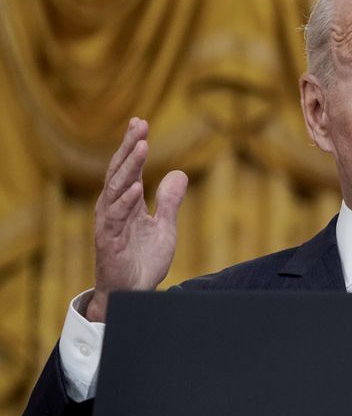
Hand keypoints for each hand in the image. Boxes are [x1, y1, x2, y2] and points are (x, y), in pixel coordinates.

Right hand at [86, 117, 187, 321]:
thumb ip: (169, 202)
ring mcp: (109, 225)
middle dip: (129, 147)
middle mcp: (113, 209)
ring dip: (129, 168)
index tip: (141, 122)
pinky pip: (116, 218)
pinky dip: (126, 202)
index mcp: (125, 203)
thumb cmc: (142, 261)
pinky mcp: (109, 242)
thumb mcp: (164, 228)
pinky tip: (136, 186)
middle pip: (119, 172)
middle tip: (139, 124)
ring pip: (116, 190)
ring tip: (141, 146)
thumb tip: (178, 173)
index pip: (127, 168)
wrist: (134, 294)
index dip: (132, 146)